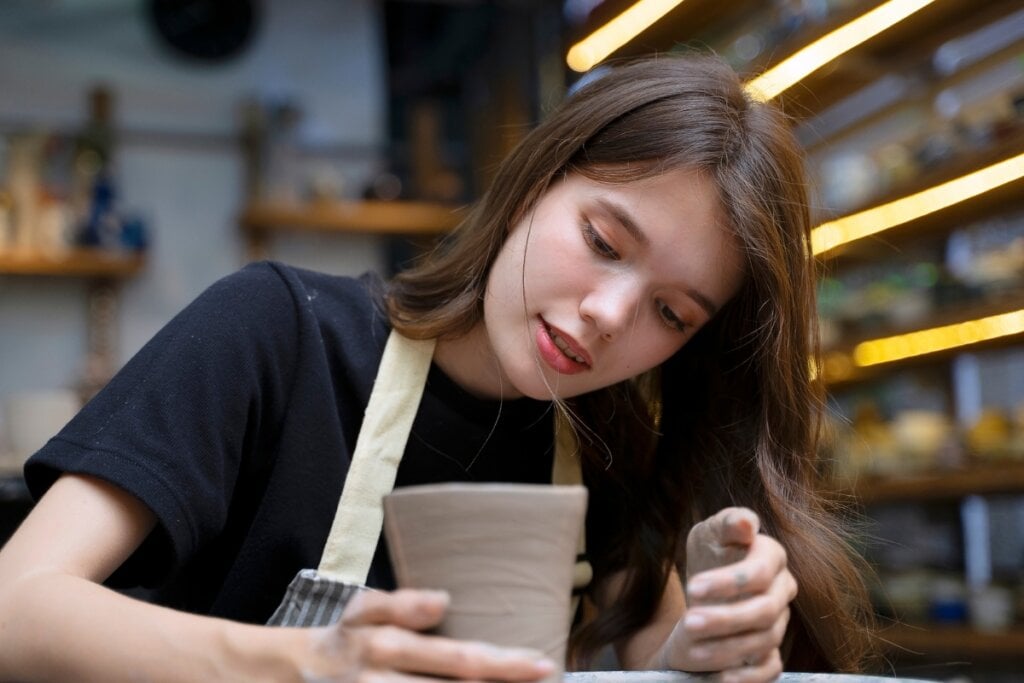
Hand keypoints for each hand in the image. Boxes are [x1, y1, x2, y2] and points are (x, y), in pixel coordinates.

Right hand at [302, 588, 556, 681]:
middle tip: (546, 678)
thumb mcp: (364, 609)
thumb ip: (402, 603)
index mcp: (389, 645)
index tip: (543, 664)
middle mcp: (385, 681)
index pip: (458, 659)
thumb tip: (444, 600)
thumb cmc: (346, 638)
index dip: (503, 665)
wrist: (294, 674)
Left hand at [661, 507, 795, 682]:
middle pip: (765, 611)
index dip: (728, 582)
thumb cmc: (710, 553)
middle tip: (689, 623)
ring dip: (727, 647)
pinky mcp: (771, 651)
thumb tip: (746, 523)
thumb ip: (728, 523)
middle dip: (725, 618)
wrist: (706, 588)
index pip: (759, 573)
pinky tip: (717, 677)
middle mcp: (782, 590)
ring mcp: (780, 623)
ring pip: (764, 641)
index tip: (692, 587)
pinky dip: (745, 677)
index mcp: (772, 556)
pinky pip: (768, 670)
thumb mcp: (711, 533)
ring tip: (691, 649)